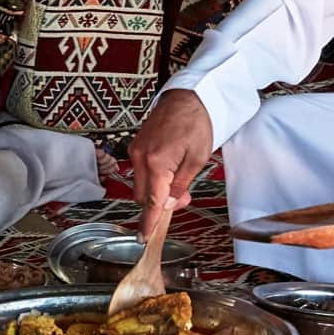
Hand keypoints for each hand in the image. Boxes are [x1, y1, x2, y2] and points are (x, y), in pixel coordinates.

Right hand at [127, 90, 213, 212]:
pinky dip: (153, 177)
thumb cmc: (197, 123)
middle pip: (142, 196)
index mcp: (157, 162)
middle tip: (184, 196)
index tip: (143, 238)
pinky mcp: (137, 144)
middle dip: (159, 203)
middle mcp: (140, 157)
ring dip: (156, 190)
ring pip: (140, 184)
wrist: (189, 96)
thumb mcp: (197, 159)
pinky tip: (170, 169)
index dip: (148, 222)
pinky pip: (140, 170)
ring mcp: (136, 149)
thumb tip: (169, 204)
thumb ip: (180, 185)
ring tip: (180, 178)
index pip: (151, 201)